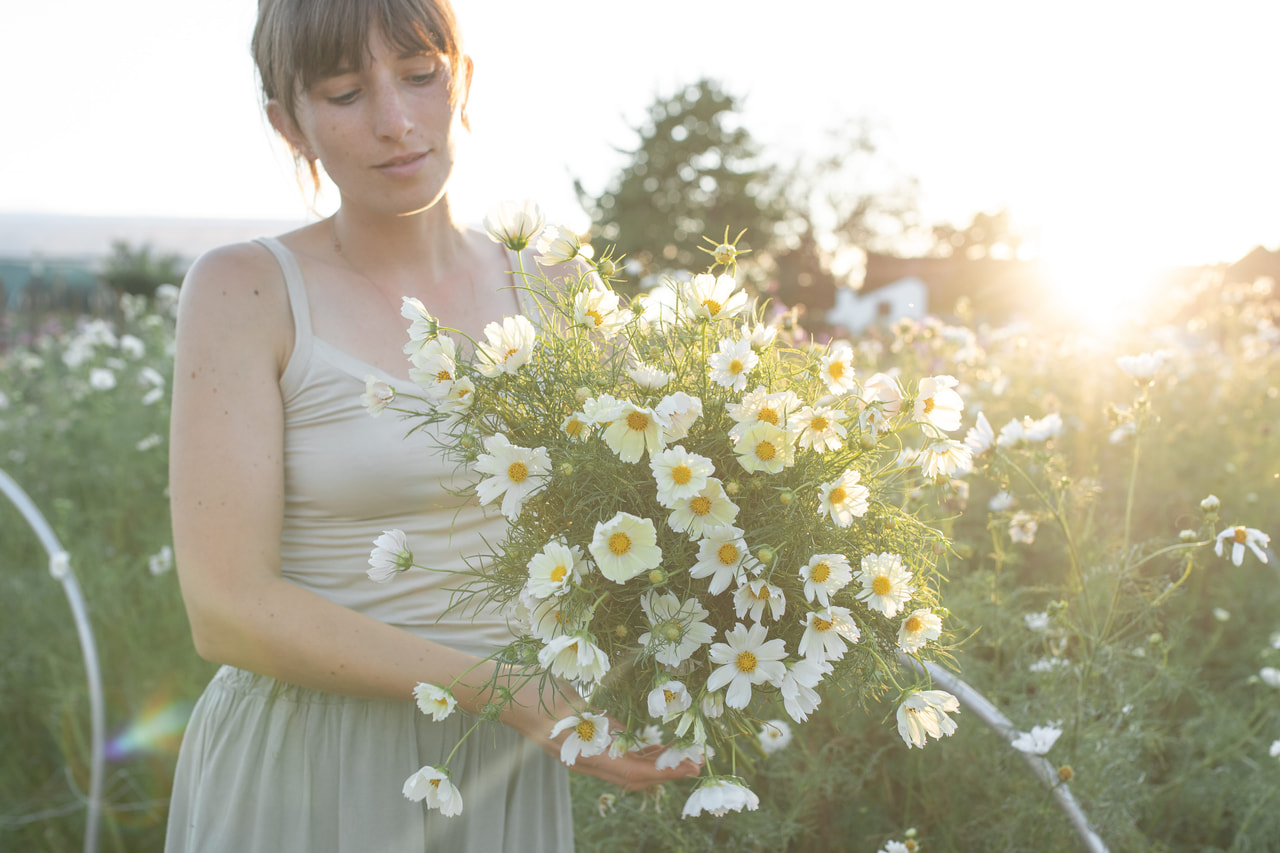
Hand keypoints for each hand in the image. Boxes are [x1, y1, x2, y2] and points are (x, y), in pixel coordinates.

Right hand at [501, 677, 702, 790]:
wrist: (503, 692)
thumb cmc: (537, 690)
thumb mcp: (575, 700)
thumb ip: (602, 719)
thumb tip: (629, 733)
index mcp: (583, 753)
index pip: (633, 772)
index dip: (665, 771)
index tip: (691, 765)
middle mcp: (584, 761)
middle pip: (633, 777)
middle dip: (666, 771)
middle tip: (696, 760)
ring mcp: (580, 756)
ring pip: (624, 770)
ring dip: (653, 764)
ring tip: (681, 754)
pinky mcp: (578, 747)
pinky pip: (613, 758)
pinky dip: (635, 755)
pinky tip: (650, 744)